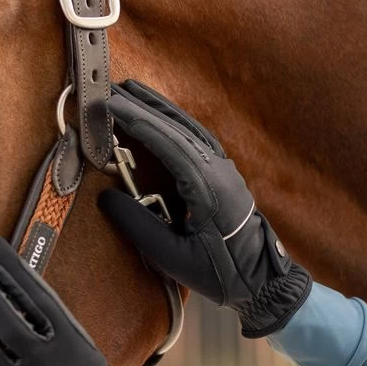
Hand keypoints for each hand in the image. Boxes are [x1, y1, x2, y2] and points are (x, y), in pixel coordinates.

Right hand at [99, 81, 311, 337]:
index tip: (109, 104)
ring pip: (187, 127)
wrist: (261, 278)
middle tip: (111, 87)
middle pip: (176, 127)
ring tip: (131, 91)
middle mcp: (217, 168)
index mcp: (207, 185)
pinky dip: (173, 121)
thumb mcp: (172, 256)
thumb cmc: (219, 271)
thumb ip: (138, 226)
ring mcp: (223, 167)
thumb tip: (105, 198)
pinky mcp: (223, 172)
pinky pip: (195, 137)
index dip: (136, 120)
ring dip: (158, 107)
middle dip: (142, 105)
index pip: (166, 142)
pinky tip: (159, 115)